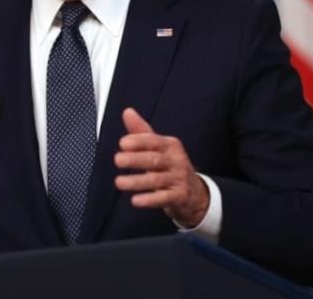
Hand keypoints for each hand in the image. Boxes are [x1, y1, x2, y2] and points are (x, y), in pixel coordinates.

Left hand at [113, 108, 209, 227]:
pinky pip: (163, 198)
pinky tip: (135, 200)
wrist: (194, 192)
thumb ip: (142, 132)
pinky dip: (149, 200)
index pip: (154, 141)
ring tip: (119, 182)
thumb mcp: (159, 148)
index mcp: (170, 146)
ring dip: (136, 182)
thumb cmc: (170, 166)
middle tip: (117, 160)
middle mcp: (177, 160)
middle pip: (154, 159)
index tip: (122, 144)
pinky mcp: (180, 196)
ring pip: (156, 180)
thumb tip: (127, 111)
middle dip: (135, 159)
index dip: (138, 142)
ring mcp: (179, 179)